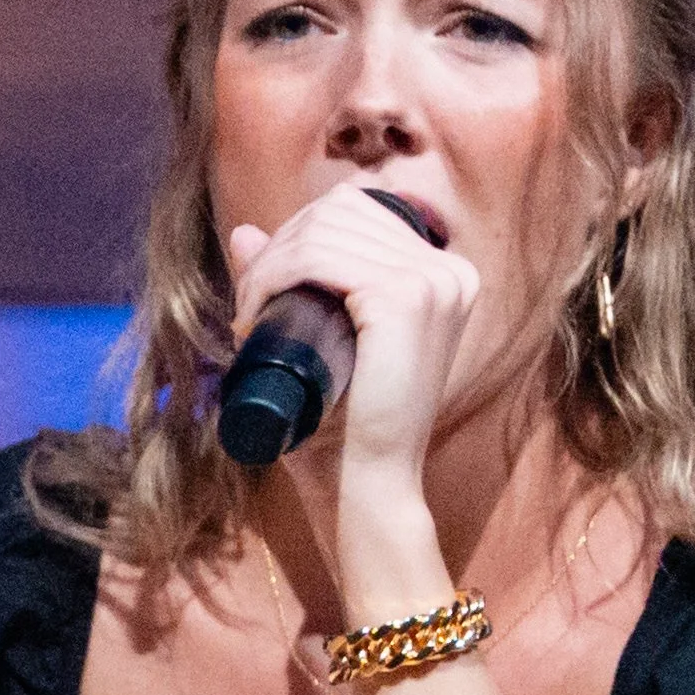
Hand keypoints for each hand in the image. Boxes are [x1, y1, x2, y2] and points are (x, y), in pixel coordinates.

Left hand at [227, 180, 478, 492]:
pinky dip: (276, 274)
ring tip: (249, 313)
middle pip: (341, 212)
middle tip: (248, 303)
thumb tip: (244, 235)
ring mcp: (433, 282)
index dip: (301, 232)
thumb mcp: (321, 337)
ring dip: (270, 264)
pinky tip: (256, 309)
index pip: (360, 210)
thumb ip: (290, 280)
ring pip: (325, 230)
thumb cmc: (346, 424)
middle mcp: (449, 270)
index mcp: (444, 274)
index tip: (265, 286)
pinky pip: (321, 257)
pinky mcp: (405, 299)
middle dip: (281, 246)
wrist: (369, 484)